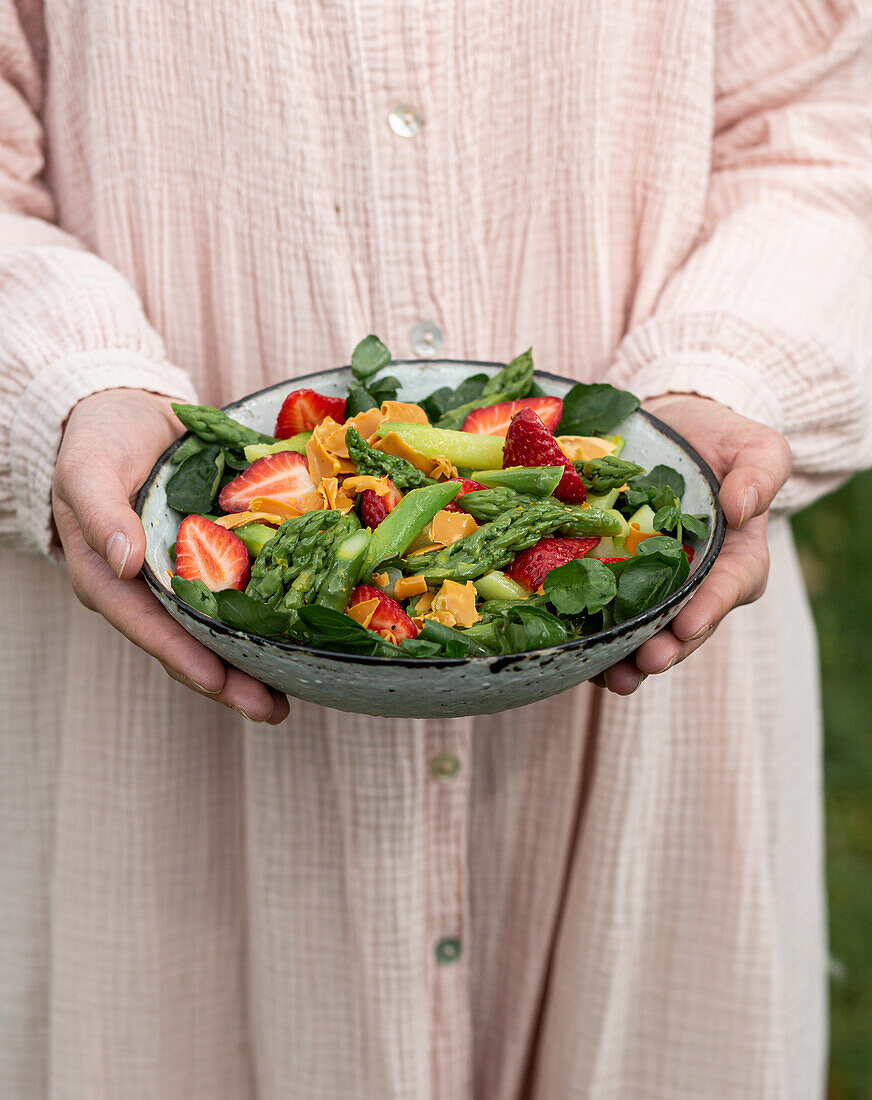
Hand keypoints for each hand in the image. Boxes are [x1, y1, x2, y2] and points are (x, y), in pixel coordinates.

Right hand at [52, 388, 289, 722]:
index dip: (185, 659)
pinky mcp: (212, 555)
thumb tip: (126, 562)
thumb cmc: (99, 439)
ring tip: (296, 690)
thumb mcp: (87, 467)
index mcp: (110, 578)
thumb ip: (99, 512)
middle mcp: (149, 588)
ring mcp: (183, 574)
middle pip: (190, 643)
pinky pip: (241, 589)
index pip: (149, 629)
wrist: (126, 410)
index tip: (221, 683)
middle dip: (230, 680)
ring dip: (254, 659)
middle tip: (273, 710)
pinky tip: (302, 631)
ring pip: (219, 627)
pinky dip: (268, 612)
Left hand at [595, 393, 791, 694]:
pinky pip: (602, 611)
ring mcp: (650, 585)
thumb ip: (760, 473)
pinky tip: (572, 650)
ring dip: (626, 658)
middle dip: (666, 649)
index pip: (730, 587)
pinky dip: (589, 634)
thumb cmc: (718, 440)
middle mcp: (693, 583)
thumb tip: (742, 509)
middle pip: (684, 626)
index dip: (710, 608)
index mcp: (736, 558)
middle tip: (645, 664)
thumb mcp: (754, 447)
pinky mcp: (612, 577)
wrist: (667, 430)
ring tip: (610, 676)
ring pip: (643, 632)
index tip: (688, 625)